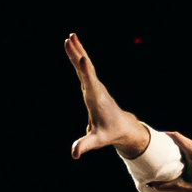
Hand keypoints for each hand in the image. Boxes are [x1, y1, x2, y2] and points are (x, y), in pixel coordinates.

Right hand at [64, 33, 148, 159]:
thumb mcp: (97, 140)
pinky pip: (84, 68)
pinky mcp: (92, 85)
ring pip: (85, 65)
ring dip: (77, 51)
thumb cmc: (109, 133)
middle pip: (86, 68)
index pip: (90, 82)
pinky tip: (73, 47)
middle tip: (70, 39)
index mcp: (96, 99)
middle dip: (78, 54)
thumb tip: (74, 154)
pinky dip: (77, 57)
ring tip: (69, 37)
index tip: (81, 58)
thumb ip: (85, 145)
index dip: (86, 71)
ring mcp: (94, 85)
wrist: (122, 126)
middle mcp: (96, 89)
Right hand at [160, 131, 191, 191]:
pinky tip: (183, 154)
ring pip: (190, 142)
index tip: (159, 137)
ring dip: (180, 143)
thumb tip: (151, 185)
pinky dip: (188, 148)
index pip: (178, 138)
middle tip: (162, 143)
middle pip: (183, 138)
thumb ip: (165, 186)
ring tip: (171, 148)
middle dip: (172, 139)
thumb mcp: (182, 189)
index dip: (167, 135)